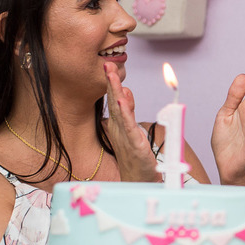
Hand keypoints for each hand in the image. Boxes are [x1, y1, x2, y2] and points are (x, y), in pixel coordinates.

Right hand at [103, 62, 158, 182]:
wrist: (137, 179)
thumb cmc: (133, 154)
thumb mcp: (131, 128)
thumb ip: (128, 110)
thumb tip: (124, 90)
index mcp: (118, 123)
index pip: (114, 99)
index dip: (110, 82)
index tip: (106, 64)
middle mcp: (119, 128)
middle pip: (115, 101)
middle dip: (110, 82)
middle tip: (106, 65)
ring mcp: (126, 136)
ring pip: (121, 112)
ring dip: (116, 93)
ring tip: (112, 77)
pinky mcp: (136, 146)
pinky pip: (130, 128)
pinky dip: (126, 115)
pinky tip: (122, 102)